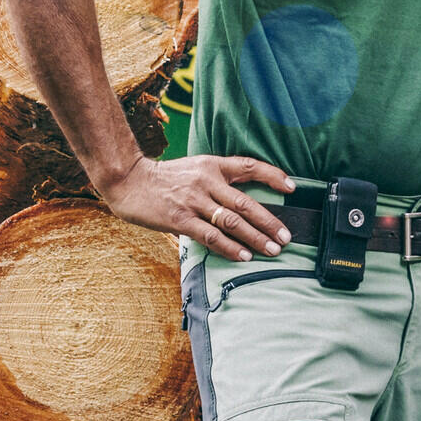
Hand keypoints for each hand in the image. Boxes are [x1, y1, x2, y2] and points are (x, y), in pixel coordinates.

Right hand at [101, 154, 292, 259]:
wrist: (129, 181)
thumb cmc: (164, 179)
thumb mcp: (194, 169)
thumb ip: (217, 181)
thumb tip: (244, 202)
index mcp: (212, 164)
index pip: (249, 166)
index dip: (273, 176)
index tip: (291, 188)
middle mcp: (206, 181)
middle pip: (246, 202)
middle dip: (270, 222)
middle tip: (287, 236)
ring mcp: (193, 201)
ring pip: (232, 221)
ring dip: (256, 238)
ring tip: (273, 250)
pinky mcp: (180, 219)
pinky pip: (211, 236)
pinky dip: (230, 247)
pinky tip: (244, 256)